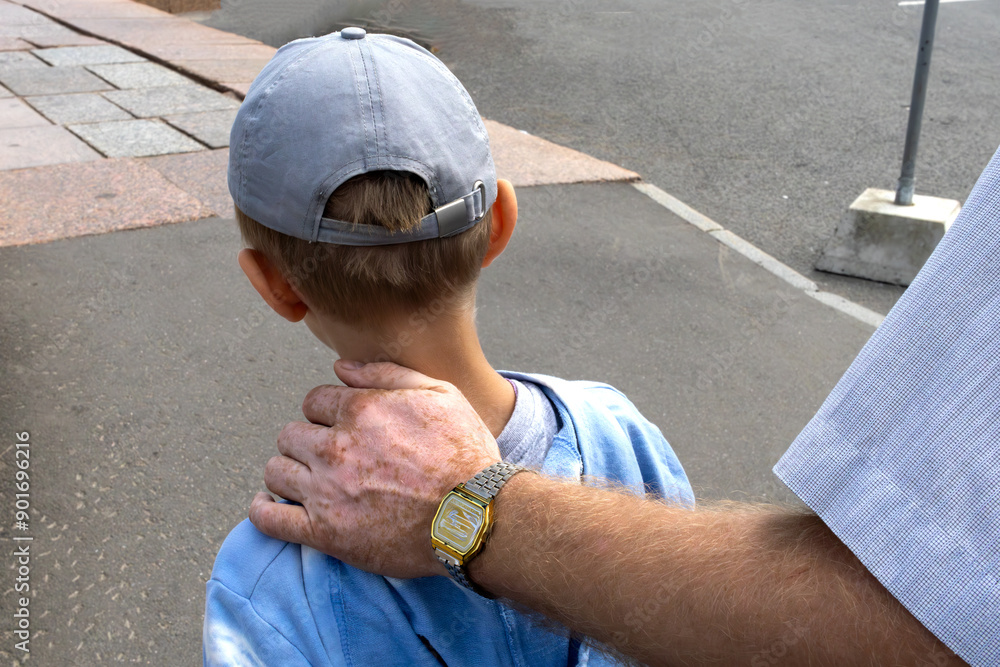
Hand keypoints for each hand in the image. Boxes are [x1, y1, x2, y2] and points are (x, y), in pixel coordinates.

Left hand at [249, 360, 500, 577]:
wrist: (475, 516)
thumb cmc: (465, 453)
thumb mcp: (440, 394)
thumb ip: (386, 374)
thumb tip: (340, 367)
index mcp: (361, 410)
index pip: (314, 401)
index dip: (328, 411)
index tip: (342, 426)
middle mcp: (336, 447)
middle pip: (290, 434)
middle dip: (307, 440)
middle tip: (329, 454)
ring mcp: (327, 491)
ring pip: (276, 471)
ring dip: (288, 471)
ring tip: (307, 479)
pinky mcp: (325, 533)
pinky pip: (271, 519)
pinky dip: (263, 511)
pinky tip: (270, 505)